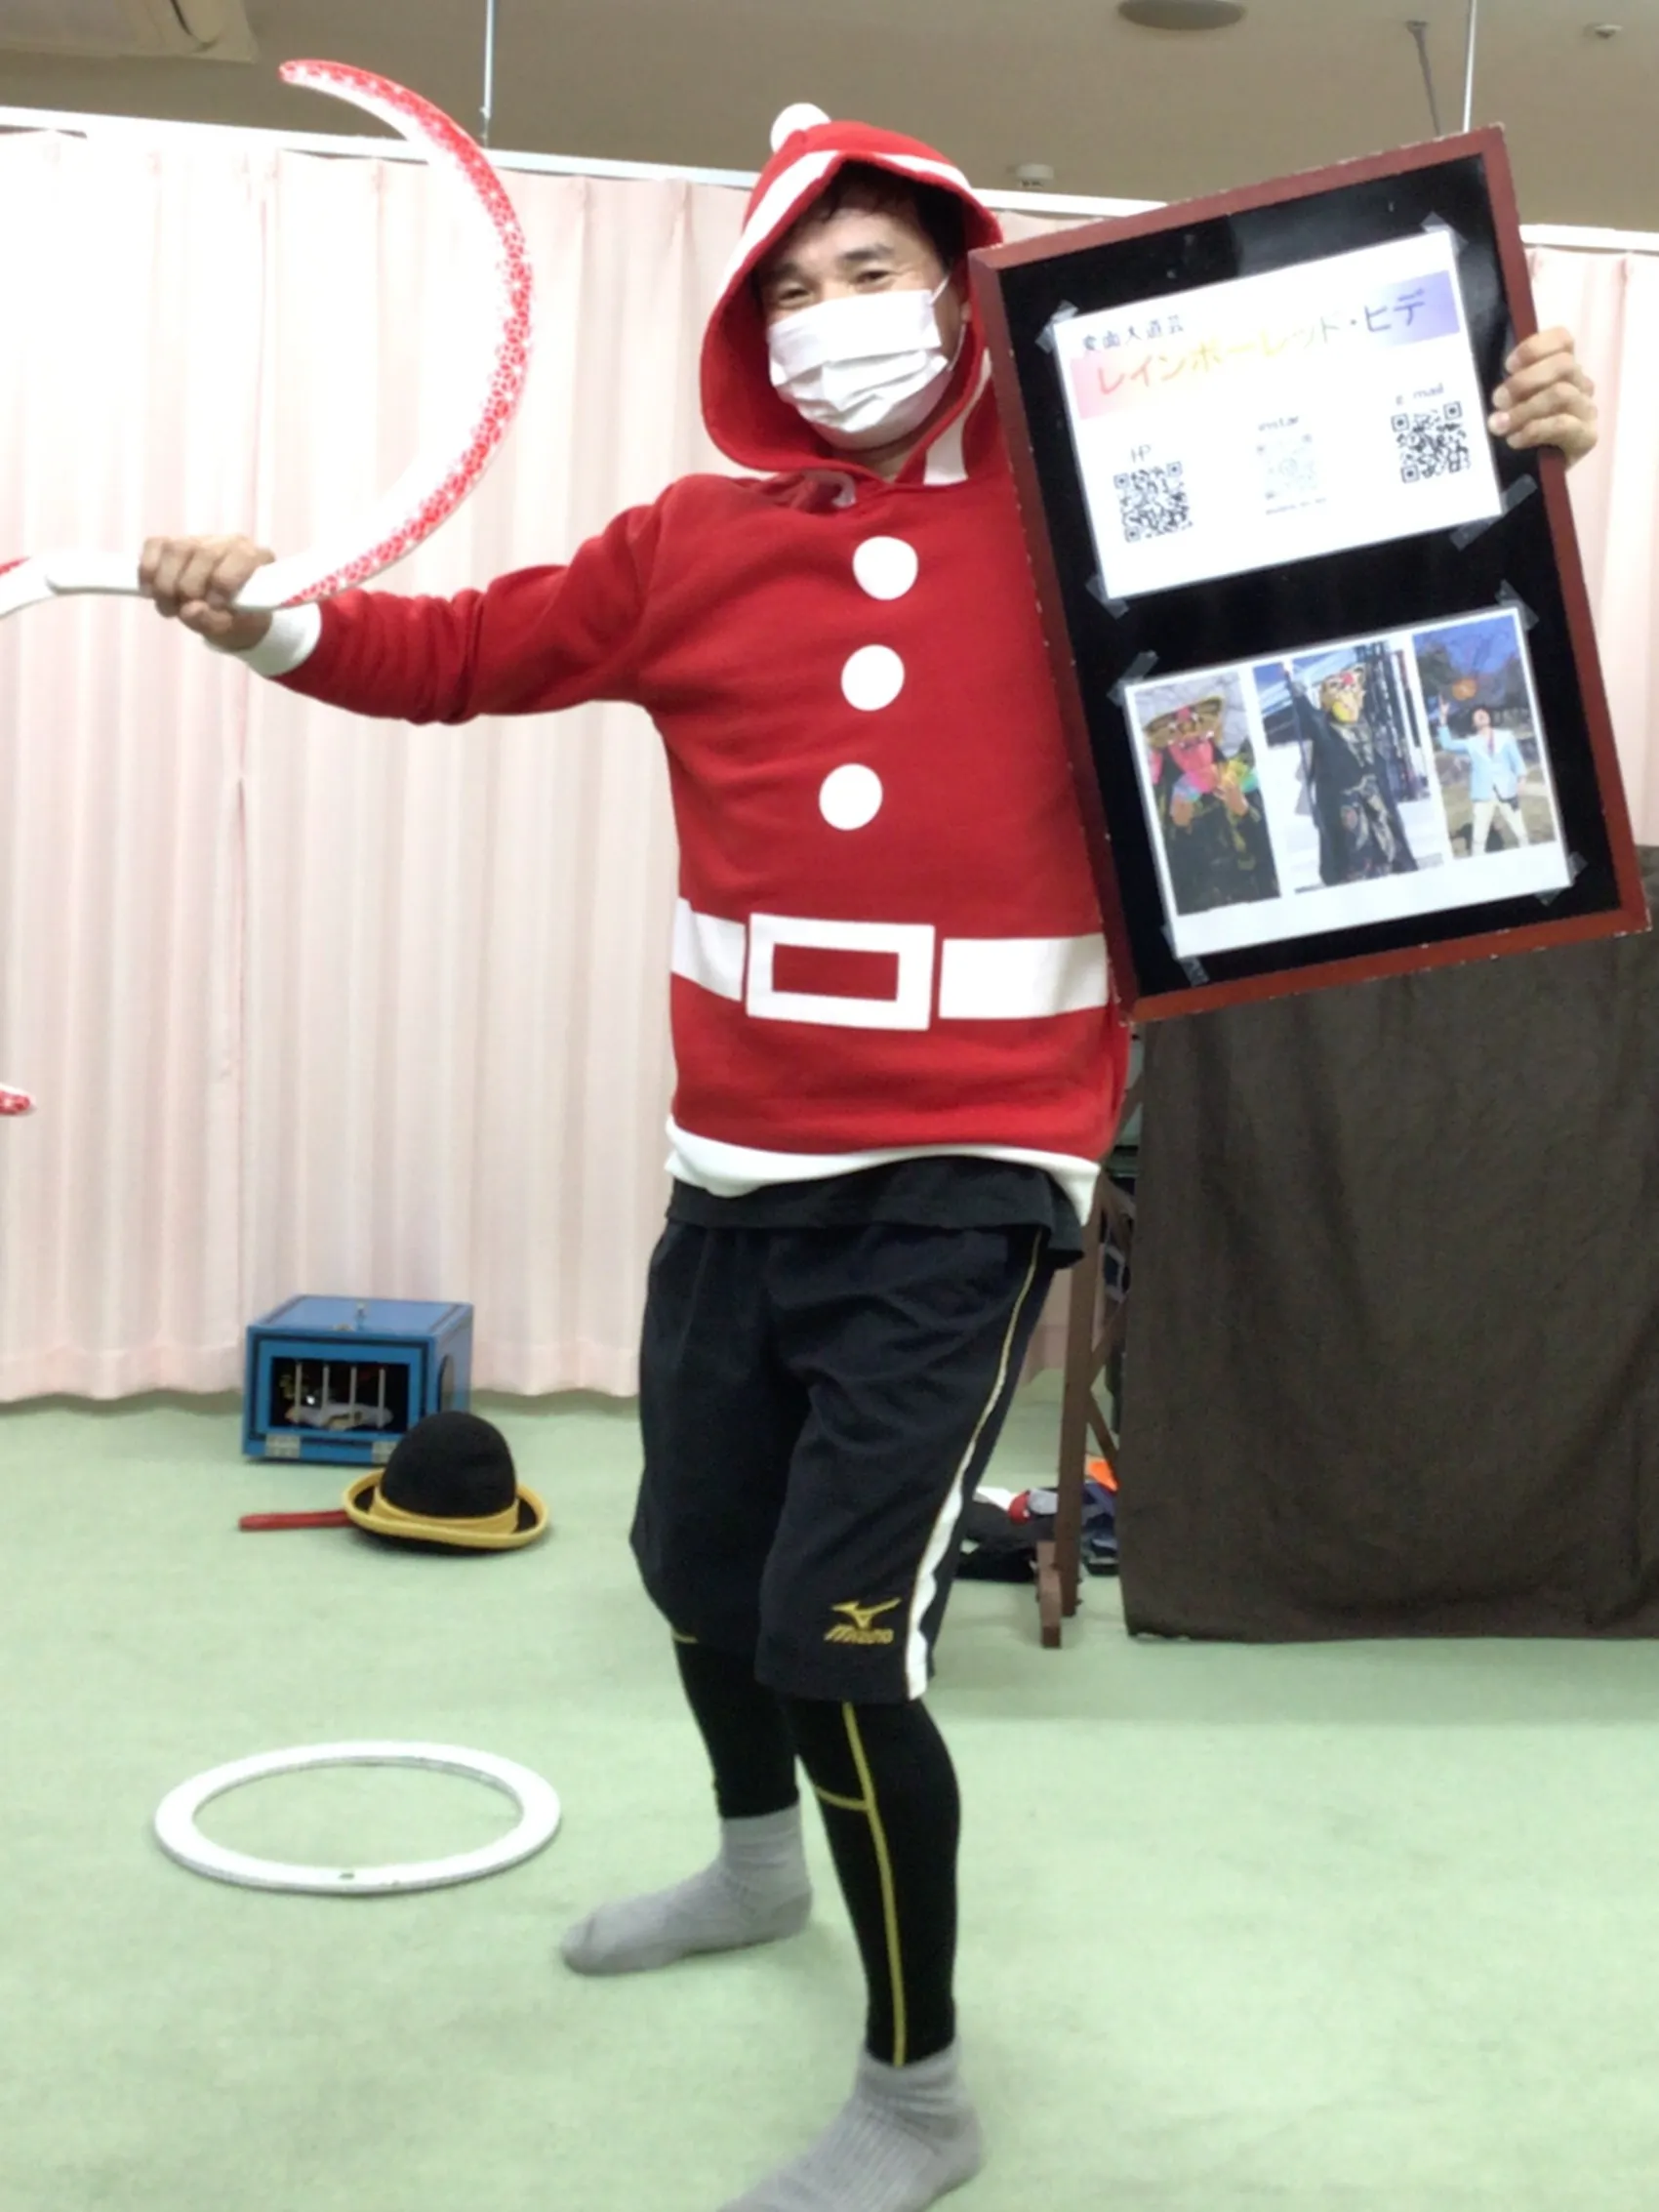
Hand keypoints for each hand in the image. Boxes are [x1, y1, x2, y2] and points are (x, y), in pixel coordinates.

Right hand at [138, 535, 275, 650]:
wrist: (226, 616)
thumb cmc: (238, 620)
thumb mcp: (236, 630)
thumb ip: (216, 622)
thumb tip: (189, 611)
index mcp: (256, 559)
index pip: (241, 557)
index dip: (223, 581)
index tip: (214, 605)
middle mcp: (228, 542)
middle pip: (203, 553)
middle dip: (189, 587)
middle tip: (183, 611)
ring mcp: (199, 539)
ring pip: (175, 549)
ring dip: (165, 583)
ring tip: (168, 608)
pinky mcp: (172, 543)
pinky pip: (154, 546)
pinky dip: (147, 570)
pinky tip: (150, 592)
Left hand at [1488, 328, 1597, 466]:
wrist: (1523, 481)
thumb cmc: (1512, 435)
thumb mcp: (1506, 405)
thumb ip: (1506, 388)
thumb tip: (1487, 381)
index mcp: (1562, 369)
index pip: (1563, 341)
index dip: (1535, 347)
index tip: (1508, 365)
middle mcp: (1580, 385)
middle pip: (1563, 364)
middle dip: (1524, 381)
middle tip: (1497, 400)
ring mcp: (1586, 410)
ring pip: (1561, 393)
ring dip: (1525, 408)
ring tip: (1500, 425)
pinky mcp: (1587, 437)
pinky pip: (1563, 424)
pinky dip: (1534, 430)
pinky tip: (1515, 440)